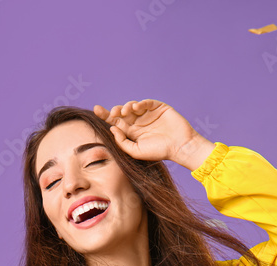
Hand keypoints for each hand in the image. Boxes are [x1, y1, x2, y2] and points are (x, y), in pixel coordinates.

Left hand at [93, 99, 211, 167]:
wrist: (180, 147)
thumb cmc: (159, 152)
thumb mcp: (136, 151)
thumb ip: (123, 142)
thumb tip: (112, 129)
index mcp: (132, 132)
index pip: (116, 122)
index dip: (105, 115)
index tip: (96, 110)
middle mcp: (138, 122)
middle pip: (121, 113)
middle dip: (114, 111)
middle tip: (112, 113)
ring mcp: (148, 114)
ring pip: (132, 106)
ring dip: (126, 107)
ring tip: (124, 112)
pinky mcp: (159, 108)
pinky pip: (147, 102)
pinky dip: (140, 103)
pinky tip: (136, 108)